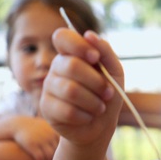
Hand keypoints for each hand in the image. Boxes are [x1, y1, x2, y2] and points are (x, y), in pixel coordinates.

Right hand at [12, 117, 59, 159]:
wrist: (19, 125)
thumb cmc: (37, 128)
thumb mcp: (49, 128)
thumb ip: (58, 135)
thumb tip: (68, 146)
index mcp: (55, 132)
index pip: (63, 147)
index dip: (61, 153)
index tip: (58, 157)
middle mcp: (49, 135)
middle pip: (57, 152)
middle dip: (55, 159)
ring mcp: (41, 140)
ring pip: (49, 156)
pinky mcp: (32, 145)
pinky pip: (40, 158)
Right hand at [40, 29, 123, 146]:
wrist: (101, 124)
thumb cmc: (107, 94)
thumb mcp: (114, 71)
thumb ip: (105, 51)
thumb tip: (89, 35)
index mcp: (71, 53)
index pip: (62, 37)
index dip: (79, 45)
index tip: (95, 58)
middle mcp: (56, 67)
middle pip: (72, 66)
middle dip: (96, 82)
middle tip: (108, 92)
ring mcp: (48, 87)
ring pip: (71, 90)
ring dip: (93, 102)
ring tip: (100, 107)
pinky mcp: (46, 107)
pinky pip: (67, 111)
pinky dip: (85, 116)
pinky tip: (88, 116)